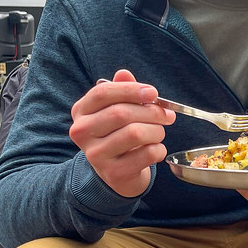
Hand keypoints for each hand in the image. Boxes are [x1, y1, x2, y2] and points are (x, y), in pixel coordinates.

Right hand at [69, 70, 174, 196]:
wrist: (117, 173)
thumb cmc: (118, 135)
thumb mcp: (117, 110)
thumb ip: (122, 91)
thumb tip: (124, 74)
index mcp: (81, 111)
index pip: (103, 93)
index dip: (131, 90)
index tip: (153, 93)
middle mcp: (82, 132)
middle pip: (121, 113)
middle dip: (151, 112)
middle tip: (166, 115)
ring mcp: (96, 155)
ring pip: (135, 133)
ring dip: (157, 131)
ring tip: (159, 133)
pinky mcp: (113, 173)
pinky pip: (146, 154)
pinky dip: (159, 149)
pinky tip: (156, 150)